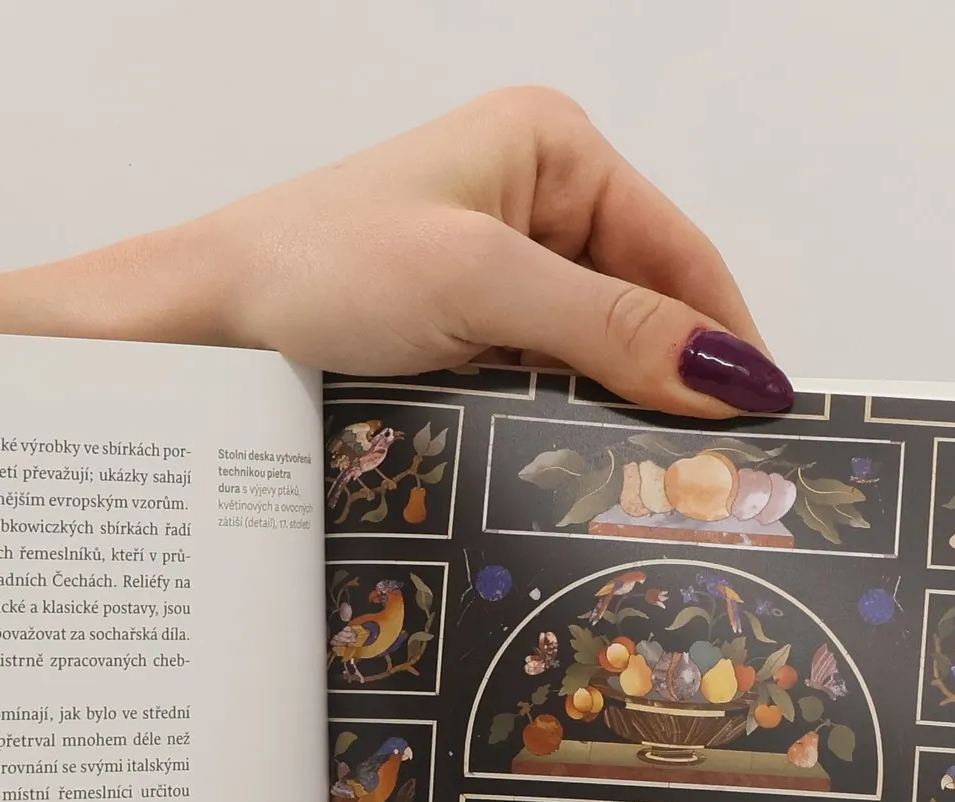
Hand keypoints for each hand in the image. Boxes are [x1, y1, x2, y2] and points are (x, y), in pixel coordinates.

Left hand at [0, 88, 788, 417]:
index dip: (726, 340)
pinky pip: (534, 392)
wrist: (189, 331)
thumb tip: (736, 377)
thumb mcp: (481, 286)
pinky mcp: (452, 343)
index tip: (766, 430)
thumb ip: (614, 328)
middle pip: (642, 312)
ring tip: (641, 499)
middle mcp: (527, 206)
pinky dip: (553, 437)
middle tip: (705, 489)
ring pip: (588, 363)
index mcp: (550, 150)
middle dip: (667, 393)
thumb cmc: (310, 271)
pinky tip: (565, 486)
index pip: (681, 252)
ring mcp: (488, 280)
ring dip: (607, 425)